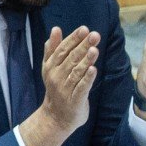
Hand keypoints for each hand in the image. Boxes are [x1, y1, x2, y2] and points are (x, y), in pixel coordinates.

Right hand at [16, 26, 98, 145]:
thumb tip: (56, 29)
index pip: (62, 49)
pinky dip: (87, 79)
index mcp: (51, 66)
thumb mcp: (51, 67)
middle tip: (94, 35)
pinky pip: (81, 87)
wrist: (56, 116)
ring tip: (94, 49)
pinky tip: (93, 70)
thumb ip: (53, 49)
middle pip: (71, 58)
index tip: (84, 29)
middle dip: (83, 46)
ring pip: (76, 72)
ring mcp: (65, 88)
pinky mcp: (75, 100)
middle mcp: (57, 76)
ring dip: (86, 60)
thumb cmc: (57, 88)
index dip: (74, 39)